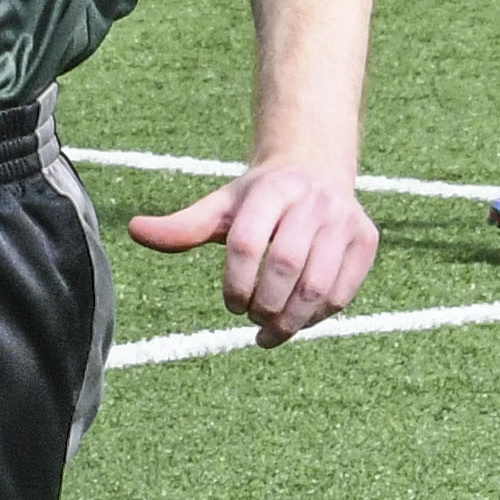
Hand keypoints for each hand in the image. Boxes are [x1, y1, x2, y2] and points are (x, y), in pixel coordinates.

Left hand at [124, 162, 377, 345]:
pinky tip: (298, 322)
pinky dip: (317, 317)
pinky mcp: (366, 241)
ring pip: (317, 286)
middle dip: (263, 304)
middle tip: (252, 318)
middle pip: (284, 267)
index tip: (231, 303)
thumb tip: (134, 230)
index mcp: (271, 190)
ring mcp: (344, 220)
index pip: (247, 243)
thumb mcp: (221, 207)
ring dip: (291, 320)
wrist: (316, 169)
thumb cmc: (259, 199)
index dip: (235, 283)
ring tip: (271, 330)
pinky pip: (343, 293)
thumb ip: (182, 226)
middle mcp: (312, 201)